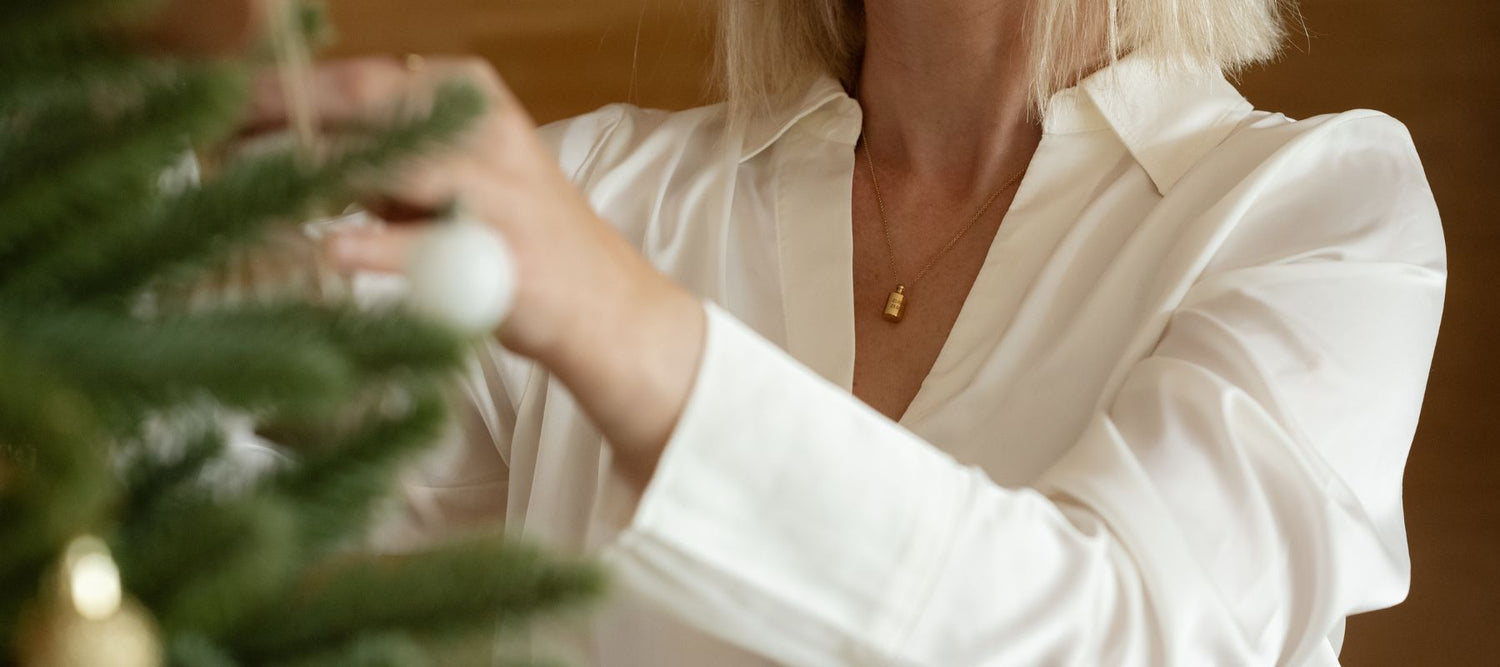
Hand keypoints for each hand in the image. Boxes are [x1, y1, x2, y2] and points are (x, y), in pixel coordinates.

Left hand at [246, 57, 703, 485]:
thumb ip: (385, 155)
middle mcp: (485, 128)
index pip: (360, 79)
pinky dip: (366, 245)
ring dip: (307, 167)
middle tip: (211, 136)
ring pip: (390, 158)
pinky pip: (420, 243)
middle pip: (365, 103)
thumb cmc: (514, 241)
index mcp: (470, 96)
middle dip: (280, 113)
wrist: (601, 306)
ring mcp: (498, 188)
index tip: (219, 107)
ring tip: (237, 175)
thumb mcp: (451, 177)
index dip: (282, 89)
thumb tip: (278, 141)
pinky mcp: (502, 252)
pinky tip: (322, 248)